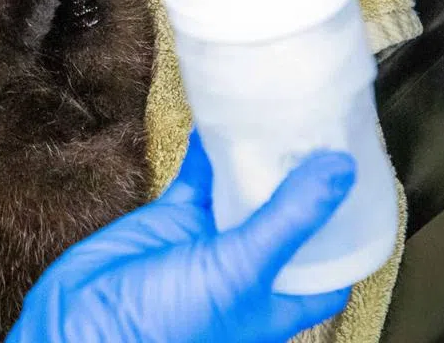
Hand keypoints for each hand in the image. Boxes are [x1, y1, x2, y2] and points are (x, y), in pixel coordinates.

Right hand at [5, 130, 356, 342]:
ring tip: (278, 120)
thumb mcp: (239, 270)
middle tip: (321, 134)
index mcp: (277, 298)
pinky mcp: (172, 220)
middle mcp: (247, 269)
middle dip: (301, 181)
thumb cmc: (166, 327)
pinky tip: (218, 124)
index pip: (330, 265)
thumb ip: (287, 220)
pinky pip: (196, 180)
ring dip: (255, 161)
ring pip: (242, 193)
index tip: (358, 182)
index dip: (347, 228)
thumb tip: (338, 173)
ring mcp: (208, 242)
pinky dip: (206, 153)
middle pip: (287, 218)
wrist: (86, 321)